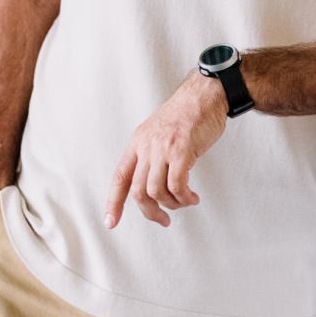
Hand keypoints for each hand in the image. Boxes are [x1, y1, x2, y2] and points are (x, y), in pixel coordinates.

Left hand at [105, 72, 228, 228]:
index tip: (111, 222)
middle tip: (163, 219)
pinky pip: (177, 186)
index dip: (113, 203)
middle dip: (151, 212)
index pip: (120, 177)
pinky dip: (184, 198)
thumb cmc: (187, 113)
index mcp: (138, 142)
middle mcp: (146, 146)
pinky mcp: (181, 152)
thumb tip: (153, 183)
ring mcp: (163, 149)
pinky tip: (191, 197)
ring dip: (172, 204)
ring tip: (183, 202)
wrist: (205, 95)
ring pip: (157, 191)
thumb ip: (152, 154)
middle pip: (138, 191)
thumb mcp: (159, 132)